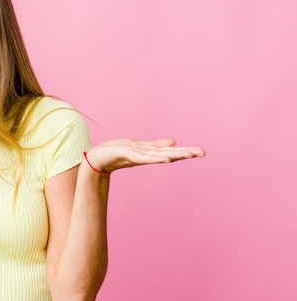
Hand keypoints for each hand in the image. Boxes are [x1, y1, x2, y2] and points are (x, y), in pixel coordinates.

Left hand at [85, 138, 204, 173]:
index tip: (202, 152)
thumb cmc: (119, 152)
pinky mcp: (129, 155)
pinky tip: (166, 158)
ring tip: (188, 154)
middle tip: (202, 153)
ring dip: (174, 155)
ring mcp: (139, 156)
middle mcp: (147, 155)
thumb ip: (156, 146)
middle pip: (169, 153)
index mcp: (150, 152)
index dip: (186, 151)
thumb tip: (174, 142)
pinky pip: (145, 157)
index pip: (171, 151)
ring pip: (159, 155)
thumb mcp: (140, 147)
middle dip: (185, 153)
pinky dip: (155, 158)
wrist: (99, 157)